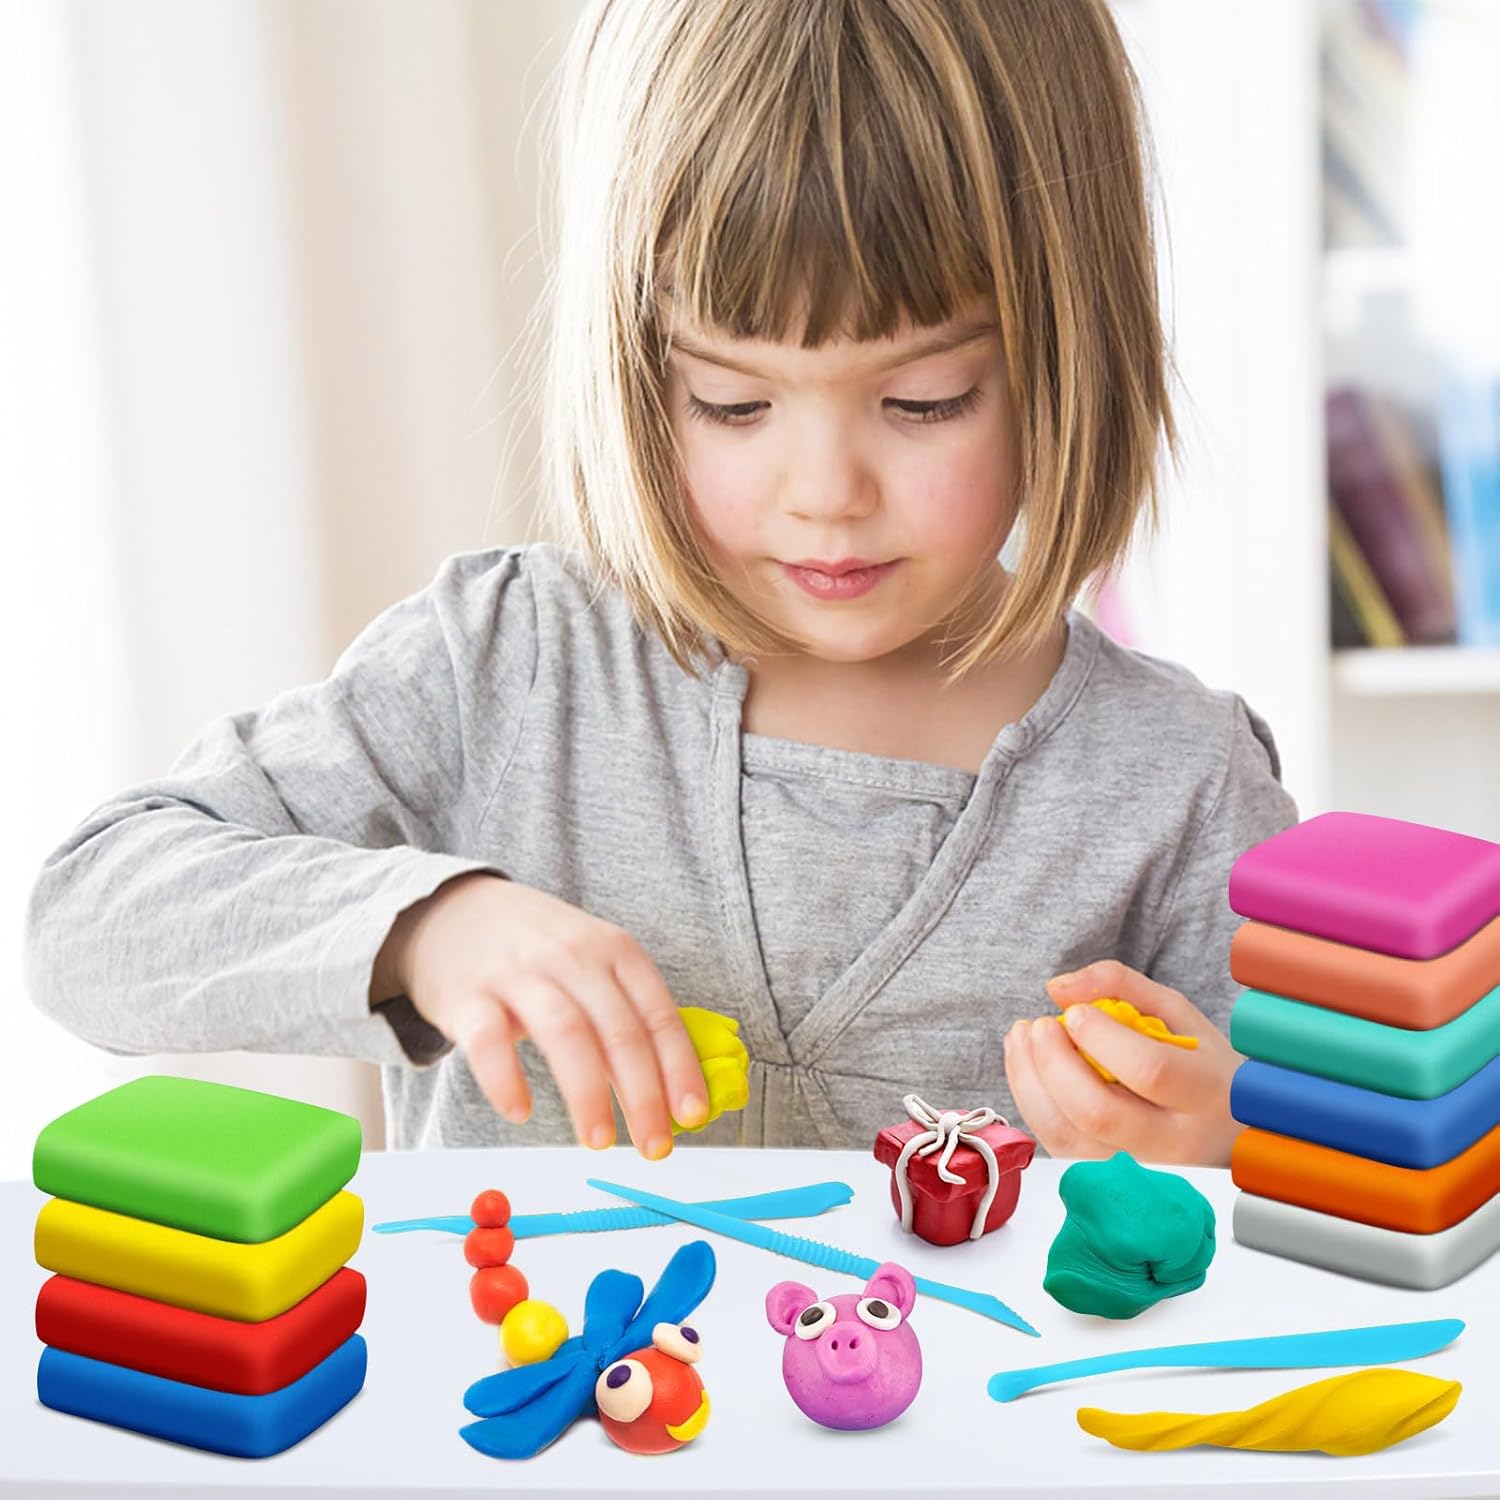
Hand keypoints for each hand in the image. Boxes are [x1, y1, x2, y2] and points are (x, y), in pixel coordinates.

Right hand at [374, 873, 708, 1158]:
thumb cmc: (536, 950)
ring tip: (600, 1141)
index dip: (679, 1068)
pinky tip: (521, 1112)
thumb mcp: (592, 960)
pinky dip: (506, 1080)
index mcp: (614, 950)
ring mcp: (518, 973)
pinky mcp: (467, 995)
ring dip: (588, 1093)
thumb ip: (627, 1016)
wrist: (451, 910)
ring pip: (565, 1033)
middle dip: (643, 1095)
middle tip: (654, 1147)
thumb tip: (670, 1093)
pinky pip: (489, 1041)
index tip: (692, 1116)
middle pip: (619, 1030)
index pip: (657, 1014)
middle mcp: (572, 957)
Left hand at [1002, 959, 1241, 1164]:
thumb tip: (1057, 989)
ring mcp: (1141, 1171)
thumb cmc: (1196, 1064)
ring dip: (1029, 1082)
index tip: (1074, 1013)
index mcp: (1206, 1092)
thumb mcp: (1176, 1013)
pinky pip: (1057, 1149)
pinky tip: (1026, 1067)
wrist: (1225, 1133)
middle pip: (1100, 1113)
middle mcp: (1177, 1144)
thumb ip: (1119, 984)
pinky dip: (1031, 1104)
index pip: (1150, 1071)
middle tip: (1038, 1025)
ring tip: (1021, 1038)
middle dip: (1053, 1062)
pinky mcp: (1110, 1182)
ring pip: (1068, 1137)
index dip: (1101, 1037)